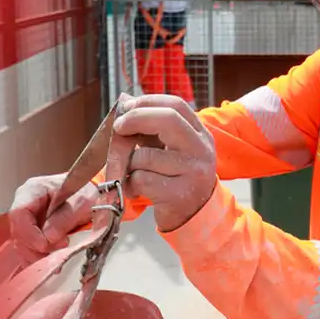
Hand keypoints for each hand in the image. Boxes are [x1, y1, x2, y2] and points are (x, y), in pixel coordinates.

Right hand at [7, 174, 99, 264]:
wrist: (90, 194)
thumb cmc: (84, 192)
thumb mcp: (80, 202)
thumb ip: (64, 219)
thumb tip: (48, 238)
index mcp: (33, 190)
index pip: (19, 213)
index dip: (29, 233)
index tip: (45, 245)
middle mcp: (25, 205)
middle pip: (18, 232)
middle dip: (37, 246)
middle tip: (62, 245)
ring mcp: (26, 220)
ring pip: (21, 244)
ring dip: (38, 255)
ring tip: (60, 252)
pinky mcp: (31, 233)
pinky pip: (28, 250)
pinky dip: (39, 258)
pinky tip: (53, 260)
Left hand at [107, 94, 216, 231]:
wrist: (194, 217)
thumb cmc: (174, 178)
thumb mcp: (173, 150)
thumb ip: (154, 129)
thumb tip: (125, 106)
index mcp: (200, 134)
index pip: (176, 105)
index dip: (147, 102)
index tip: (127, 107)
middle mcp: (201, 150)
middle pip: (168, 119)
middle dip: (136, 119)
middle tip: (118, 127)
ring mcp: (193, 172)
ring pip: (146, 155)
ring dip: (129, 163)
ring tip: (133, 173)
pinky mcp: (179, 194)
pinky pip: (141, 179)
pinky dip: (130, 184)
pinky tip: (136, 189)